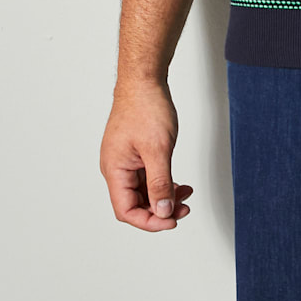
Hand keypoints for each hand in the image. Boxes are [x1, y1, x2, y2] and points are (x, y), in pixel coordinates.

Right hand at [100, 81, 192, 230]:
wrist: (144, 79)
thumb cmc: (146, 107)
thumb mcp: (158, 149)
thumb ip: (160, 182)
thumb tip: (163, 211)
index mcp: (115, 170)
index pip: (127, 211)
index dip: (149, 221)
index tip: (172, 220)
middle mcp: (116, 168)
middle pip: (135, 203)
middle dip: (160, 210)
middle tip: (184, 209)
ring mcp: (125, 160)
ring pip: (143, 191)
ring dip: (164, 196)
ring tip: (186, 195)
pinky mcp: (135, 153)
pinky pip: (147, 176)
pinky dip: (163, 182)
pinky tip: (179, 183)